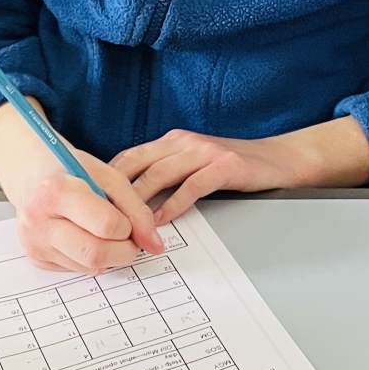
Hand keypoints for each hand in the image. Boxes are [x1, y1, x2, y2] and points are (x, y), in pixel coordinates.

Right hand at [0, 102, 163, 270]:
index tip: (127, 219)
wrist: (32, 174)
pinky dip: (92, 259)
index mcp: (56, 192)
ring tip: (106, 233)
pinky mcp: (35, 258)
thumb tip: (155, 246)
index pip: (107, 225)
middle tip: (130, 239)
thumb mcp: (109, 177)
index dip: (127, 226)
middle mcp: (38, 220)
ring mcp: (34, 242)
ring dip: (109, 256)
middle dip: (124, 251)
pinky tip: (86, 237)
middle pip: (96, 254)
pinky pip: (77, 270)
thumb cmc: (72, 171)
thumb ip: (137, 210)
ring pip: (88, 267)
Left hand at [112, 118, 368, 224]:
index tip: (88, 204)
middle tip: (96, 221)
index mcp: (171, 141)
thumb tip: (129, 203)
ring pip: (158, 176)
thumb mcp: (194, 164)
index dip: (105, 181)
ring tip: (122, 228)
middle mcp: (183, 141)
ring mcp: (203, 151)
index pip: (127, 158)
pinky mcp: (223, 165)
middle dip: (114, 195)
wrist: (280, 159)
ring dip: (138, 205)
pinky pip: (190, 187)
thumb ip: (165, 175)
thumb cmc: (235, 167)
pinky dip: (171, 206)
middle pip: (136, 166)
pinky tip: (159, 222)